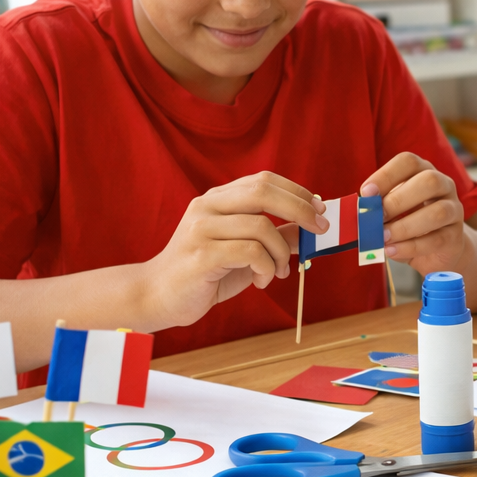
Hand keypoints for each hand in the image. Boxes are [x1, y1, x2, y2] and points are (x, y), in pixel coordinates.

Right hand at [143, 172, 325, 325]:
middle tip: (319, 230)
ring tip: (278, 272)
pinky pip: (251, 252)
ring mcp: (201, 229)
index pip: (264, 180)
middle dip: (301, 209)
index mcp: (217, 200)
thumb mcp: (246, 252)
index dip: (297, 192)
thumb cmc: (205, 273)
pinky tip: (263, 281)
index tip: (320, 210)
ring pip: (262, 227)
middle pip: (264, 191)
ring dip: (281, 253)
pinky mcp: (201, 254)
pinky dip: (267, 268)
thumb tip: (310, 229)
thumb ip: (274, 237)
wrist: (157, 296)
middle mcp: (207, 207)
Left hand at [364, 152, 467, 275]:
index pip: (408, 162)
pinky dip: (411, 247)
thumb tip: (360, 212)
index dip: (386, 175)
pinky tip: (392, 250)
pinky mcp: (456, 236)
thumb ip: (379, 208)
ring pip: (437, 212)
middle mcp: (444, 185)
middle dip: (398, 200)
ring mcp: (454, 210)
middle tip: (376, 217)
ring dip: (405, 226)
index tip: (366, 193)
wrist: (438, 250)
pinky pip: (437, 239)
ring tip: (383, 238)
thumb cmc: (409, 224)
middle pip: (429, 181)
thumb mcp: (392, 211)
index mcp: (423, 171)